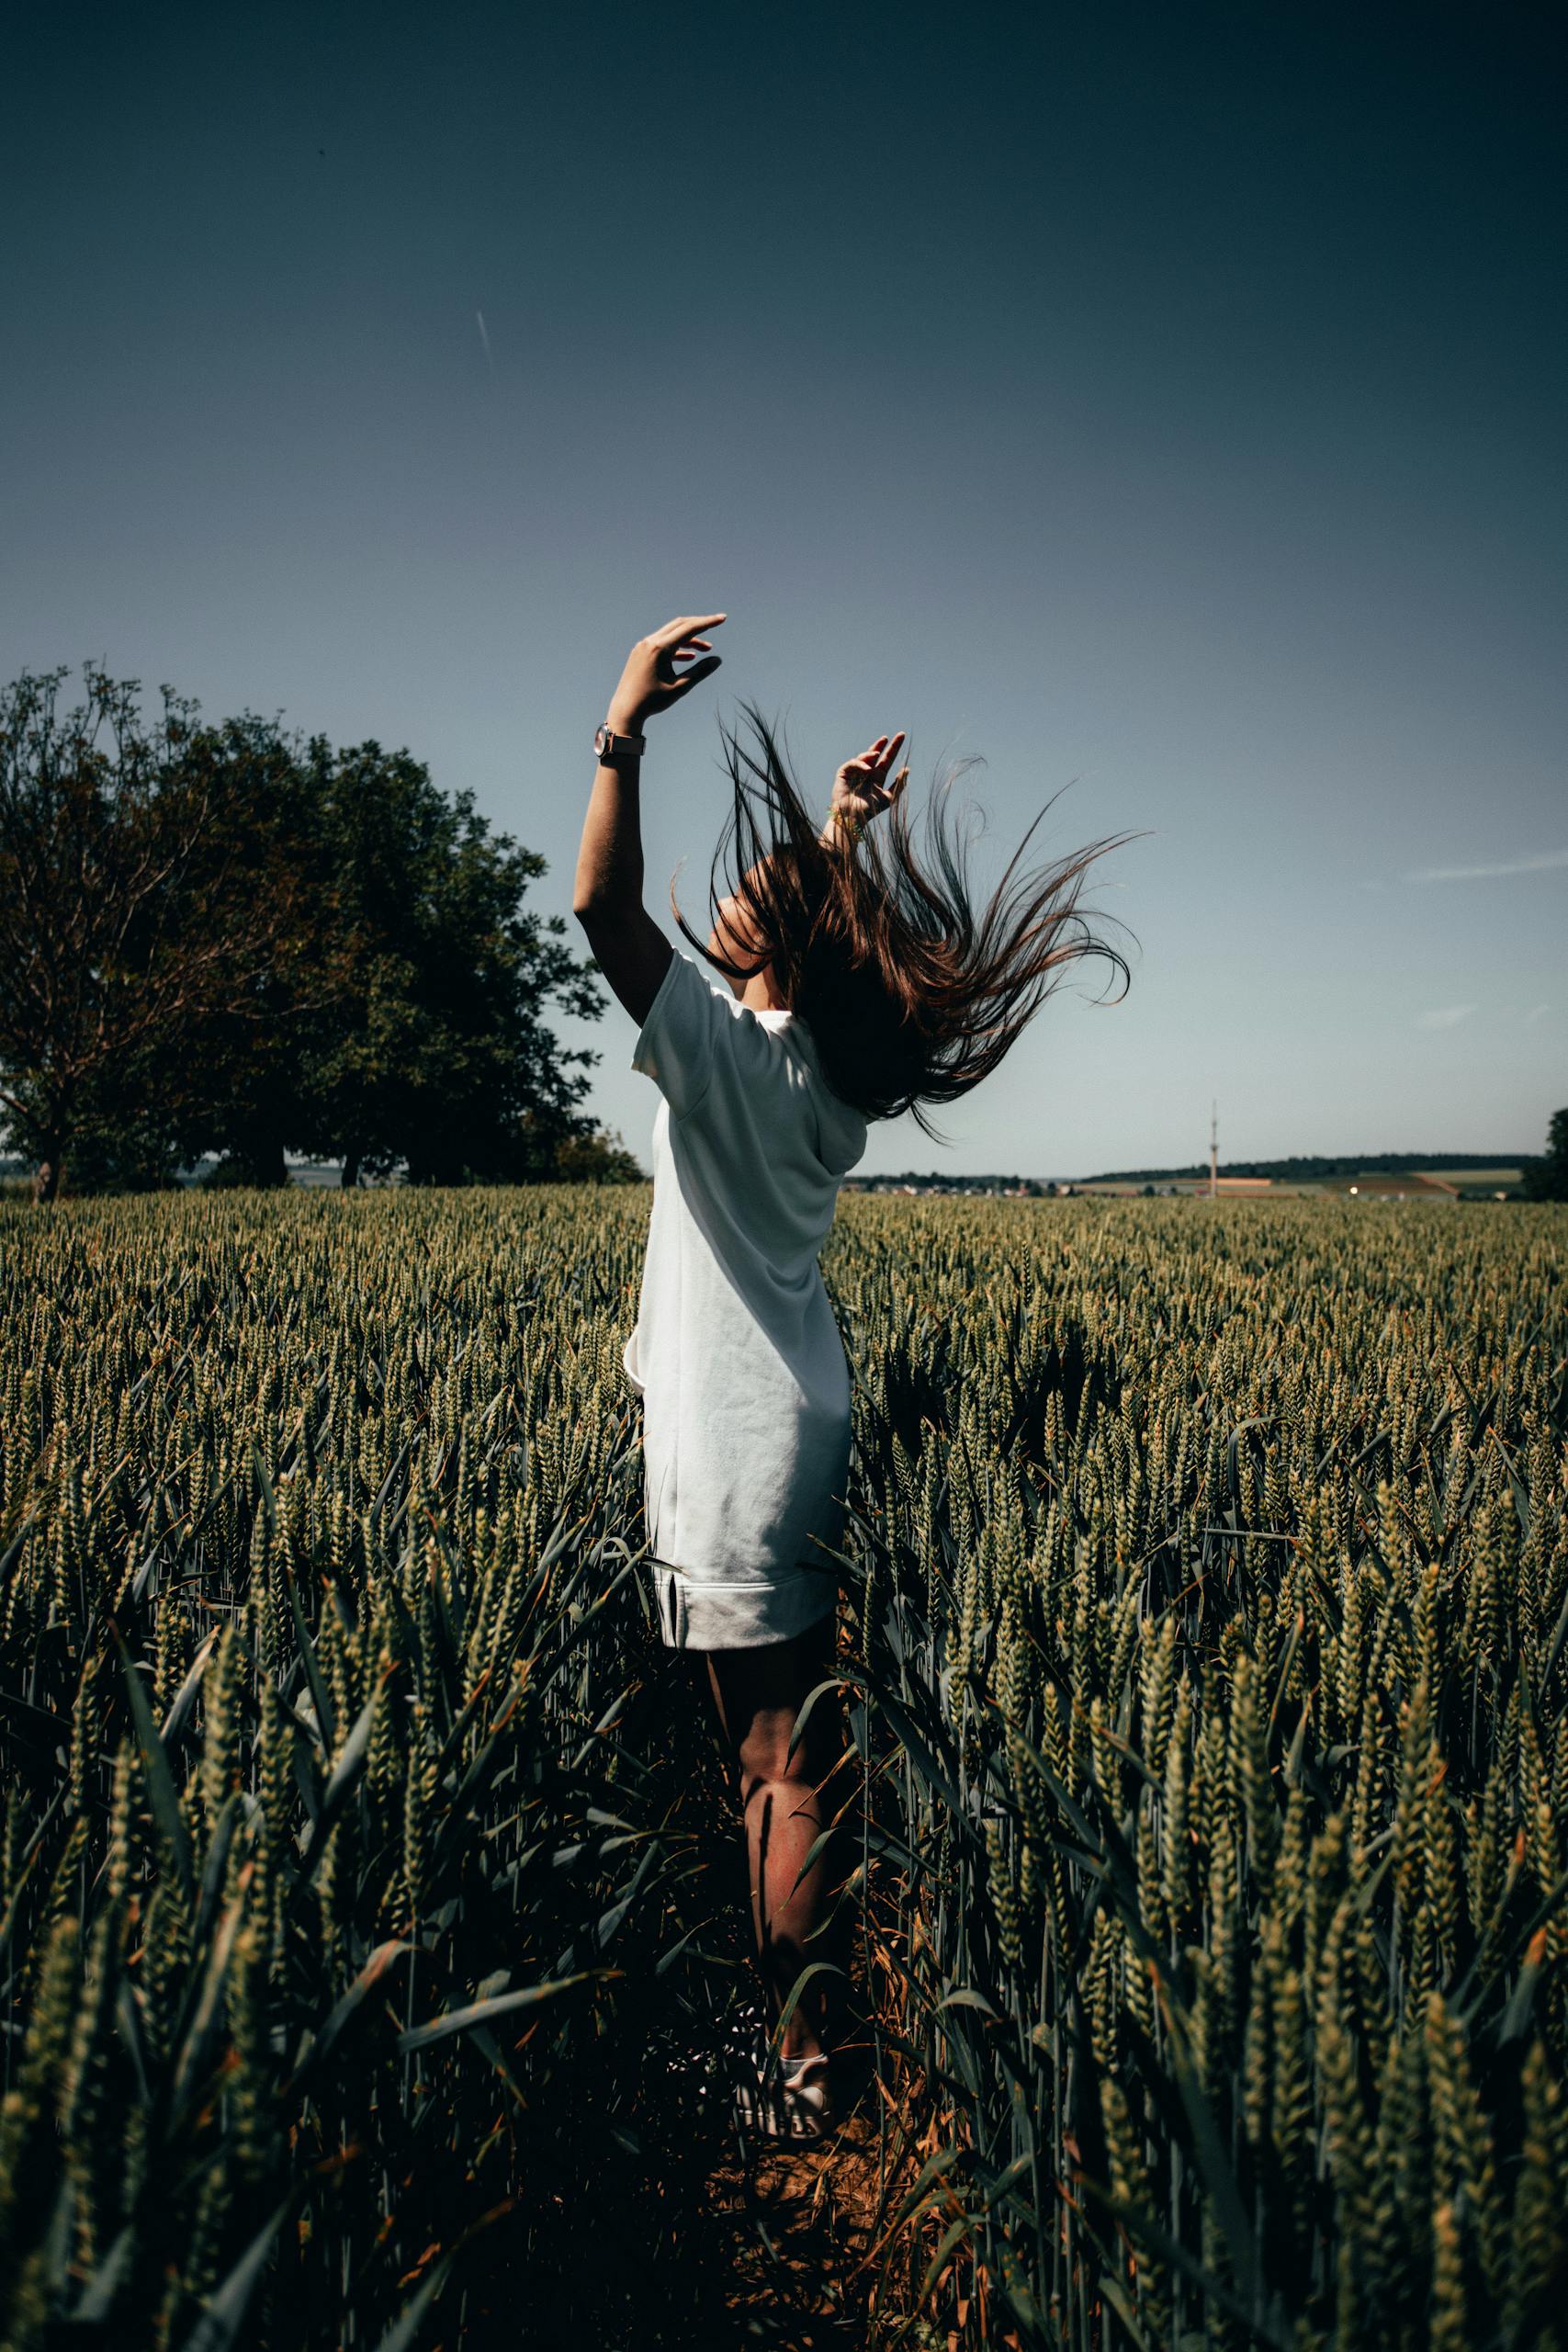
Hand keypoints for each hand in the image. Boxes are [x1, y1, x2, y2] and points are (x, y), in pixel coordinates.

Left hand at [607, 613, 725, 730]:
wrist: (626, 709)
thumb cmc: (652, 701)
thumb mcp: (680, 687)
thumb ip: (700, 672)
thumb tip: (717, 660)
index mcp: (660, 648)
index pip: (689, 628)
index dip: (708, 623)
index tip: (722, 618)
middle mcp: (650, 642)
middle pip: (680, 625)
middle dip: (699, 626)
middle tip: (716, 625)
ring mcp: (643, 646)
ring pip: (671, 634)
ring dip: (689, 639)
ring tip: (706, 649)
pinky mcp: (640, 652)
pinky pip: (662, 643)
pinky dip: (677, 647)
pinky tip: (689, 656)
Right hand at [829, 732, 908, 827]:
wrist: (852, 817)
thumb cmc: (870, 810)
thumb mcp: (889, 797)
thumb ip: (898, 784)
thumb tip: (907, 769)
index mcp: (877, 777)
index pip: (887, 759)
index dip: (894, 748)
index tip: (901, 735)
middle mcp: (866, 773)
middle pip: (874, 754)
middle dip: (880, 744)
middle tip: (887, 738)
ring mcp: (854, 772)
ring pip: (863, 756)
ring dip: (870, 753)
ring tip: (877, 753)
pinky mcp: (843, 773)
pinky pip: (852, 763)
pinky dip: (860, 763)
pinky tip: (867, 768)